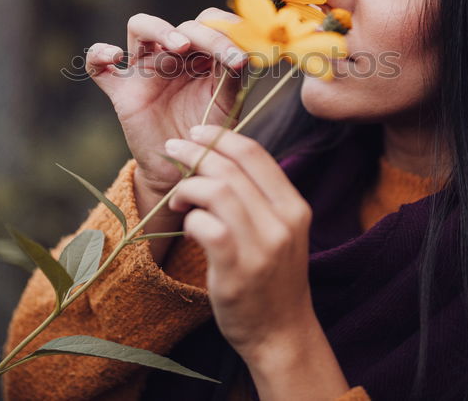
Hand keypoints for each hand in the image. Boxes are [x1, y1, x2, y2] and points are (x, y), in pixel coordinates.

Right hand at [85, 10, 248, 233]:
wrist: (183, 169)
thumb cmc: (207, 133)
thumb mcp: (226, 104)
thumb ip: (232, 77)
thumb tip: (244, 55)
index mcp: (201, 54)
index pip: (209, 22)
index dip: (224, 26)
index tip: (241, 43)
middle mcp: (172, 55)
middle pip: (182, 25)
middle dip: (205, 35)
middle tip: (224, 54)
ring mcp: (145, 69)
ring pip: (139, 26)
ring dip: (160, 29)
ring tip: (180, 46)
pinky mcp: (122, 90)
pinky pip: (98, 66)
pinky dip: (99, 55)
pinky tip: (114, 58)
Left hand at [165, 124, 315, 361]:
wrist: (282, 334)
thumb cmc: (273, 279)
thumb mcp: (280, 231)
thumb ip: (259, 198)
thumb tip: (217, 161)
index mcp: (294, 207)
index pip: (255, 153)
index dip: (221, 136)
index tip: (196, 133)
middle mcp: (283, 222)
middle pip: (231, 167)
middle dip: (194, 153)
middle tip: (172, 150)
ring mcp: (262, 247)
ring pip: (217, 191)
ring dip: (188, 187)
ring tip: (178, 199)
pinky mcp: (238, 270)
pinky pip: (206, 227)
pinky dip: (190, 220)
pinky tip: (187, 227)